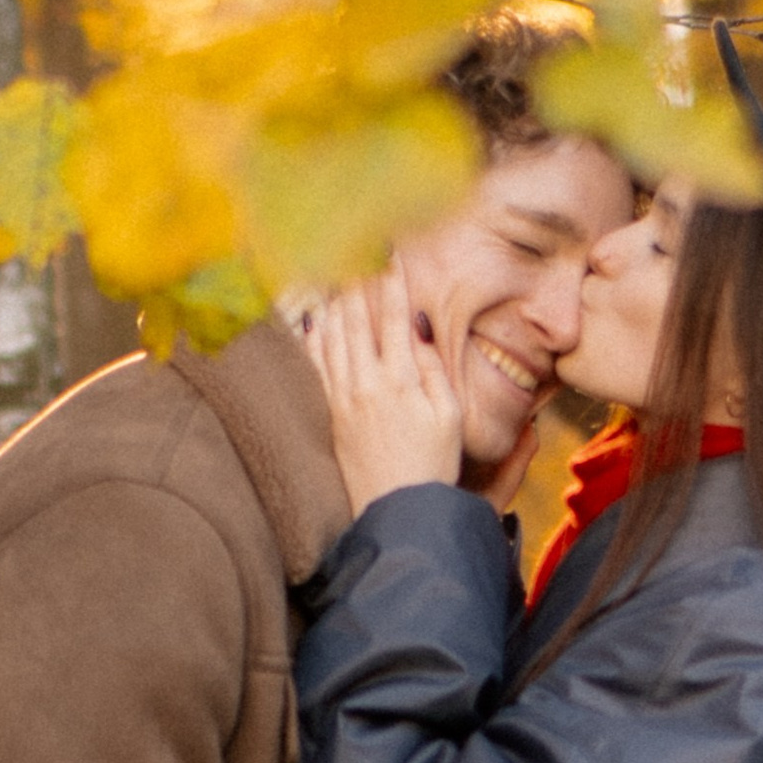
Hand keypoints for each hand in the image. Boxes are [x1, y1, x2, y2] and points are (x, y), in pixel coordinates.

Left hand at [304, 270, 462, 513]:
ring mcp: (342, 398)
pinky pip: (316, 364)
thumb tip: (416, 328)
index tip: (390, 252)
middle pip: (356, 318)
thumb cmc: (432, 465)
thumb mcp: (450, 416)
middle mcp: (366, 383)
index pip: (393, 317)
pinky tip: (312, 318)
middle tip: (353, 251)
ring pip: (332, 336)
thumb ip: (432, 369)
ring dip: (333, 300)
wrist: (397, 511)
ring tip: (332, 271)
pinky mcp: (329, 413)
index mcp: (401, 380)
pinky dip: (314, 336)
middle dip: (356, 281)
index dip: (392, 281)